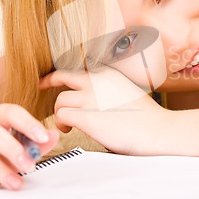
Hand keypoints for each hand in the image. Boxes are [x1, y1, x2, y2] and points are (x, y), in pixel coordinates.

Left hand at [40, 67, 168, 154]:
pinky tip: (70, 130)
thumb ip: (107, 88)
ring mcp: (90, 98)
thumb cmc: (146, 117)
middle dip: (48, 83)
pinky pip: (62, 117)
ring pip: (59, 101)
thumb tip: (92, 95)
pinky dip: (62, 124)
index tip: (51, 79)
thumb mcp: (126, 90)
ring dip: (60, 114)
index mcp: (107, 73)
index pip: (76, 67)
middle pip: (61, 77)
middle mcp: (97, 81)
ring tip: (69, 125)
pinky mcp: (86, 117)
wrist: (157, 131)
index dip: (60, 74)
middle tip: (41, 89)